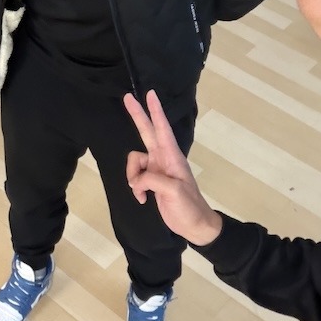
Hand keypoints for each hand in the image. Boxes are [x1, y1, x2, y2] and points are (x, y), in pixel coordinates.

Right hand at [123, 91, 222, 246]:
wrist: (194, 226)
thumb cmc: (189, 206)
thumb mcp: (173, 191)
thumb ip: (152, 179)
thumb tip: (137, 180)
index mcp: (172, 157)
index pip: (162, 129)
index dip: (155, 111)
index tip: (150, 94)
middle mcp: (163, 159)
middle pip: (146, 132)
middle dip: (137, 115)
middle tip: (127, 97)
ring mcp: (156, 170)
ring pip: (135, 162)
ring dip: (133, 177)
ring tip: (142, 193)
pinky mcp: (151, 182)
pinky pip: (135, 178)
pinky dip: (136, 189)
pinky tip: (143, 200)